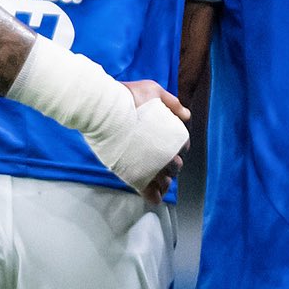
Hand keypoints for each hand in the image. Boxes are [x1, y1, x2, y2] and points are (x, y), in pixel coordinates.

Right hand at [124, 81, 190, 199]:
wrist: (103, 110)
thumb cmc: (127, 97)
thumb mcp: (153, 90)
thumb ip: (172, 103)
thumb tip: (186, 115)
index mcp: (173, 134)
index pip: (183, 146)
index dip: (177, 146)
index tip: (167, 144)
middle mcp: (166, 153)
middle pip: (175, 165)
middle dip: (170, 164)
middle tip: (158, 159)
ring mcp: (151, 166)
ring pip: (164, 181)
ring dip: (163, 181)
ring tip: (157, 180)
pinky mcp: (135, 175)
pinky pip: (149, 193)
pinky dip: (154, 197)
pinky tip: (155, 198)